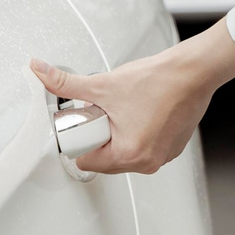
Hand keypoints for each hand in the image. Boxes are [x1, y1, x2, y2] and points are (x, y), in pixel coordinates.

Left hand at [30, 21, 234, 174]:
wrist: (192, 72)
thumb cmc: (158, 81)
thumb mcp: (104, 84)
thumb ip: (66, 83)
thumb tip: (41, 73)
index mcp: (129, 155)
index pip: (86, 160)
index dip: (82, 138)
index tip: (89, 119)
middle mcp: (148, 162)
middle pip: (105, 159)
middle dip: (100, 136)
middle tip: (107, 111)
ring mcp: (162, 157)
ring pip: (124, 153)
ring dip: (118, 134)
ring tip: (125, 109)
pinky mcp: (171, 147)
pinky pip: (143, 146)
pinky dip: (137, 132)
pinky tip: (140, 111)